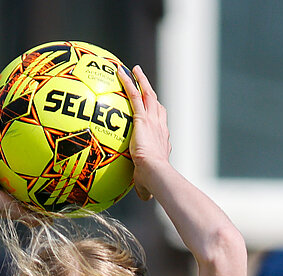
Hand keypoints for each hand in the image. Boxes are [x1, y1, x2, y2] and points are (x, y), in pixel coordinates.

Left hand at [117, 63, 168, 202]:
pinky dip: (128, 82)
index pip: (161, 126)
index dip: (158, 118)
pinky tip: (120, 71)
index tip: (153, 115)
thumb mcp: (147, 184)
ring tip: (134, 69)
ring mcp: (152, 121)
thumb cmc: (153, 182)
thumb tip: (145, 199)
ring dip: (141, 80)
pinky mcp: (142, 118)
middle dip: (151, 93)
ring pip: (148, 95)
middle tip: (146, 84)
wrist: (155, 173)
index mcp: (162, 141)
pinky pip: (134, 95)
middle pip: (157, 105)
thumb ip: (144, 188)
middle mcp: (160, 128)